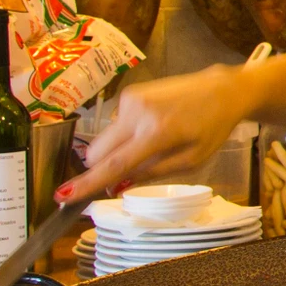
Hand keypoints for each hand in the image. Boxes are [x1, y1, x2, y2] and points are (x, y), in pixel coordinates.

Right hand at [60, 65, 254, 201]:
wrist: (222, 89)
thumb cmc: (211, 128)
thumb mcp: (190, 161)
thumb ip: (151, 174)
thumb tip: (115, 187)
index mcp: (157, 133)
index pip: (114, 164)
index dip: (86, 183)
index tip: (63, 196)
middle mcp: (138, 113)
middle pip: (96, 152)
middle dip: (102, 168)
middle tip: (126, 172)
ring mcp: (130, 99)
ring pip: (103, 139)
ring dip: (117, 149)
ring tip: (151, 142)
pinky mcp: (129, 92)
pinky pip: (114, 124)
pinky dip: (125, 132)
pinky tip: (152, 126)